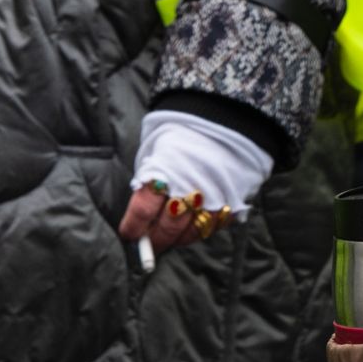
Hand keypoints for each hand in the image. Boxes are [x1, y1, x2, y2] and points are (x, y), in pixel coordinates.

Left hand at [122, 108, 274, 254]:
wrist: (226, 117)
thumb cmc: (183, 132)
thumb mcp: (157, 148)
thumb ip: (149, 179)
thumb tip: (140, 213)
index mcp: (164, 173)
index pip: (142, 213)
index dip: (133, 229)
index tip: (129, 234)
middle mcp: (188, 189)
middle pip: (167, 229)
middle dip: (154, 240)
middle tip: (149, 244)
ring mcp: (213, 199)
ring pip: (191, 234)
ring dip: (178, 239)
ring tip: (171, 236)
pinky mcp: (232, 203)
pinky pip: (214, 226)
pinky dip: (202, 228)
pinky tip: (194, 223)